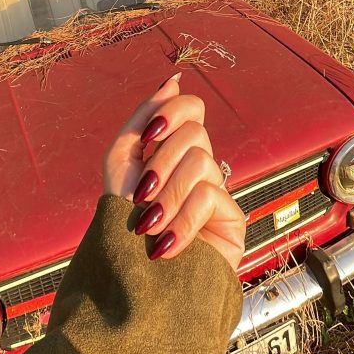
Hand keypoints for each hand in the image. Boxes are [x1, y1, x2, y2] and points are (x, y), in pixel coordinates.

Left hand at [103, 74, 245, 270]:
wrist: (129, 273)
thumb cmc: (121, 216)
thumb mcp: (121, 160)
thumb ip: (144, 117)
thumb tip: (174, 80)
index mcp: (174, 148)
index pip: (192, 108)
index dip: (172, 114)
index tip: (148, 138)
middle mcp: (198, 164)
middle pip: (194, 133)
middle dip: (159, 162)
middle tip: (142, 193)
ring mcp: (216, 190)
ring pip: (201, 161)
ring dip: (166, 195)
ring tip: (149, 224)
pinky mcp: (232, 219)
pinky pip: (210, 198)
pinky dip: (180, 223)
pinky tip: (165, 246)